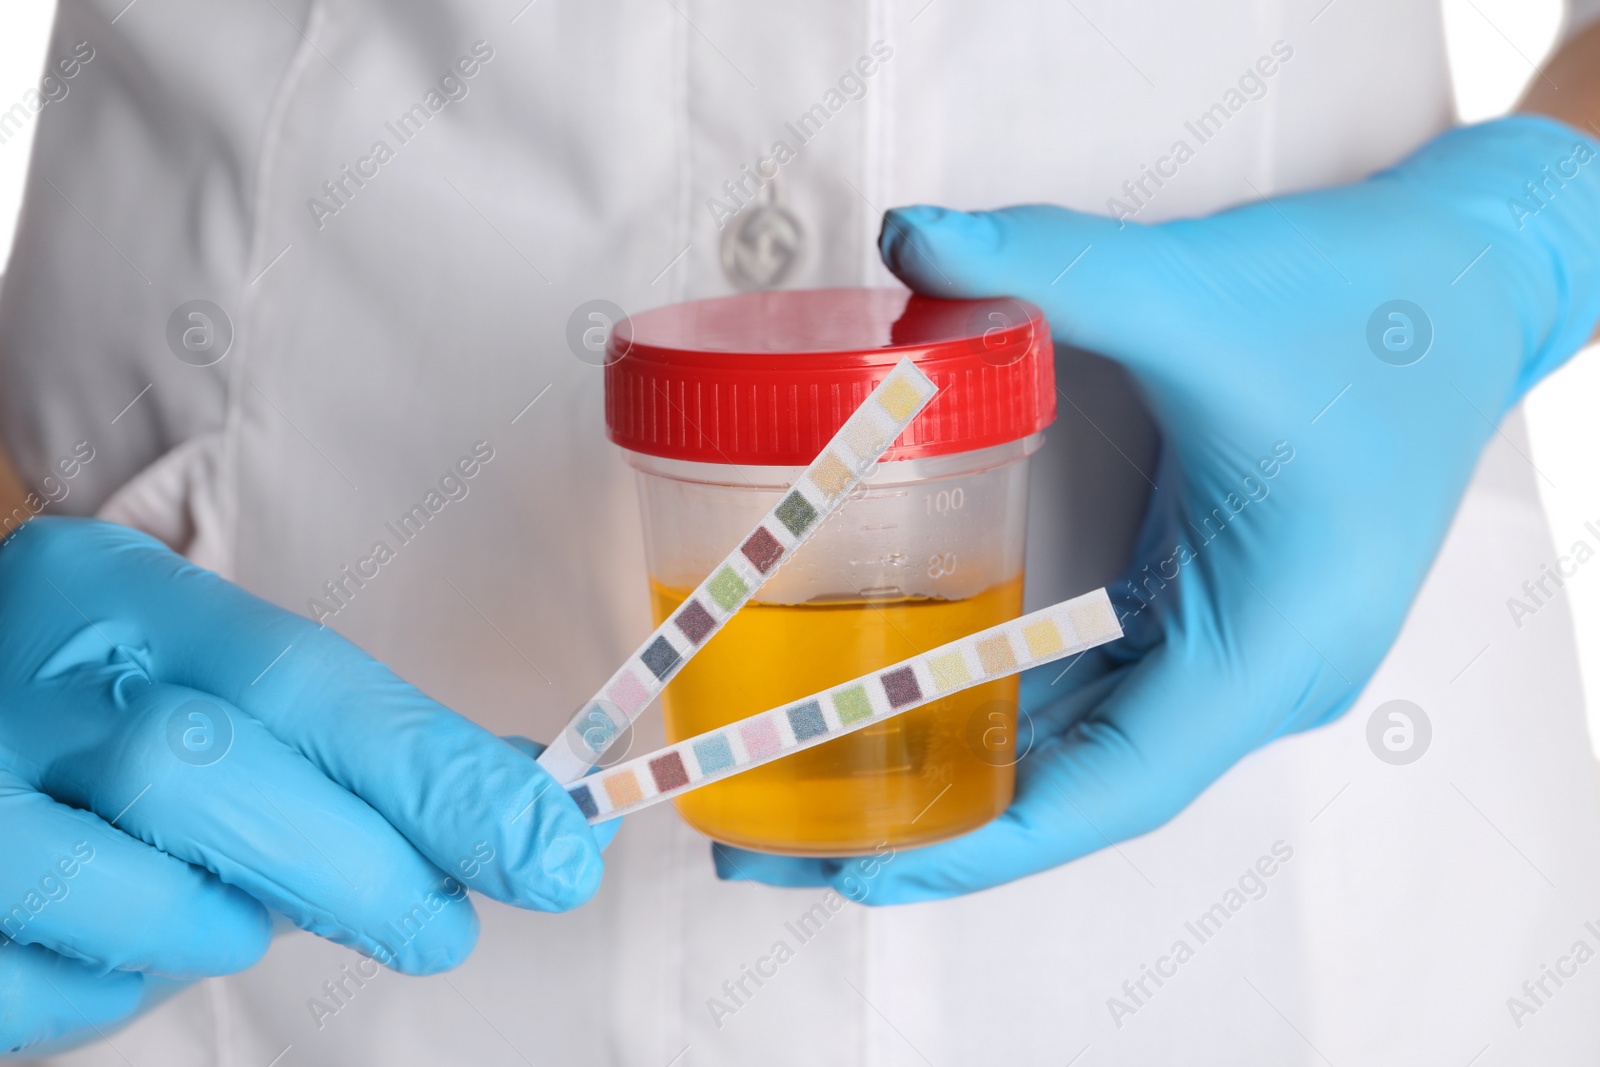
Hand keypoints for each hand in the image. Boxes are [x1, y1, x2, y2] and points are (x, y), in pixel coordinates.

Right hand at [0, 517, 606, 1054]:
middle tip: (441, 927)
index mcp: (116, 592)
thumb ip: (365, 740)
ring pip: (114, 874)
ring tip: (244, 920)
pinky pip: (34, 982)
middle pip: (206, 768)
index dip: (433, 768)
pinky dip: (112, 989)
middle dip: (356, 865)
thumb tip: (535, 809)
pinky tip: (140, 953)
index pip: (302, 674)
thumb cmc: (114, 714)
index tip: (553, 845)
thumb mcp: (222, 684)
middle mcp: (20, 676)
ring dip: (216, 922)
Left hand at [717, 115, 1599, 900]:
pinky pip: (1099, 691)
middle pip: (1077, 790)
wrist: (1469, 286)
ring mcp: (1240, 653)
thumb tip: (910, 241)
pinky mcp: (1216, 613)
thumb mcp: (1199, 290)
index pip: (1111, 790)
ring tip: (821, 785)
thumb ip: (1049, 263)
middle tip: (785, 844)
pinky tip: (914, 703)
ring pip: (1084, 748)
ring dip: (961, 771)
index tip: (861, 873)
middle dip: (935, 824)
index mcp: (1271, 644)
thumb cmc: (1369, 306)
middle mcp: (1258, 674)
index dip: (979, 845)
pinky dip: (1006, 708)